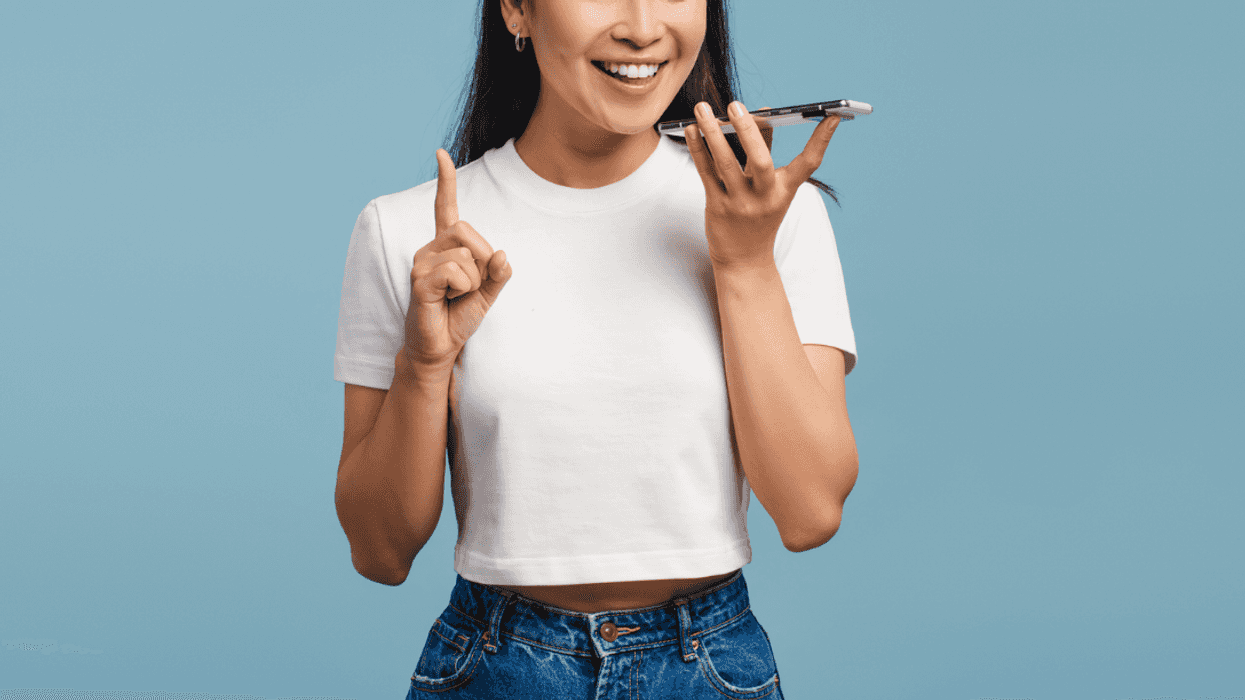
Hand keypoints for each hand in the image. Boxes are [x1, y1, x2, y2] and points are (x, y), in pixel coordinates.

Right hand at [400, 149, 512, 377]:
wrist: (441, 347)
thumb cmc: (459, 317)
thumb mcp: (488, 293)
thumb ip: (498, 274)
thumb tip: (503, 255)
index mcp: (446, 247)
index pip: (445, 208)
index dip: (445, 182)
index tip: (441, 154)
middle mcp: (430, 248)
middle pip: (467, 231)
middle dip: (482, 260)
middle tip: (470, 287)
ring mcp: (421, 262)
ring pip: (466, 255)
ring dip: (473, 281)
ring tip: (456, 297)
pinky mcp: (419, 279)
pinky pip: (456, 272)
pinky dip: (462, 289)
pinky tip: (447, 300)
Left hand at [684, 100, 838, 270]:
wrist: (744, 259)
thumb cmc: (759, 216)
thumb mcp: (771, 188)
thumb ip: (765, 150)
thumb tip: (763, 113)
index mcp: (785, 190)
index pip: (809, 163)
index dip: (822, 140)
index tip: (832, 116)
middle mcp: (765, 197)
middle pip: (760, 161)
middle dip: (747, 130)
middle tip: (735, 105)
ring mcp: (740, 203)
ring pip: (725, 163)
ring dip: (712, 133)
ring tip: (702, 109)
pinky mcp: (717, 207)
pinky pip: (705, 173)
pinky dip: (697, 149)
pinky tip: (691, 130)